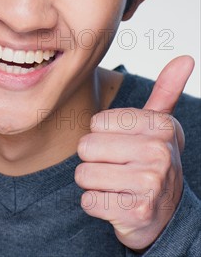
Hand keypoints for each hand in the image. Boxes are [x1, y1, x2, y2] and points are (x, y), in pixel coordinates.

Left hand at [75, 56, 194, 251]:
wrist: (165, 214)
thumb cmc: (152, 161)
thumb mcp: (160, 125)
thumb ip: (166, 91)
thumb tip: (186, 58)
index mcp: (160, 126)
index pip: (96, 122)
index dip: (101, 135)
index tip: (123, 145)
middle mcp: (159, 152)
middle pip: (86, 147)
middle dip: (93, 160)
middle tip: (117, 167)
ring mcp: (150, 184)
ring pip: (84, 174)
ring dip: (93, 182)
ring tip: (115, 184)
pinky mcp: (135, 212)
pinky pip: (88, 201)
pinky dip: (95, 204)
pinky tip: (115, 203)